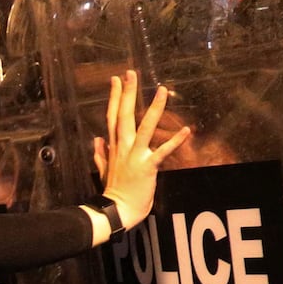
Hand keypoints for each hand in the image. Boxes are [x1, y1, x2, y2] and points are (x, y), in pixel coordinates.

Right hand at [92, 70, 190, 229]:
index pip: (112, 116)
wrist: (117, 211)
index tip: (116, 79)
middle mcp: (122, 146)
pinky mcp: (147, 166)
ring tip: (162, 90)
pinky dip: (175, 141)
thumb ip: (100, 154)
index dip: (114, 96)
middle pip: (124, 114)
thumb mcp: (103, 170)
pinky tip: (187, 129)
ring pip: (144, 126)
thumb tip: (96, 139)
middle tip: (131, 72)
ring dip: (154, 108)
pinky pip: (163, 151)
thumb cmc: (113, 192)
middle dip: (128, 92)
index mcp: (113, 146)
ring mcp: (134, 155)